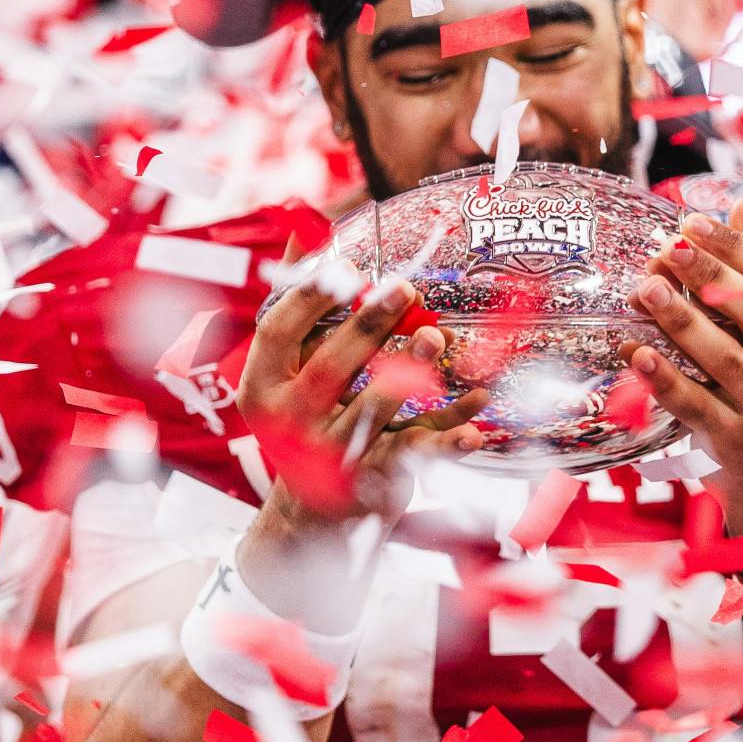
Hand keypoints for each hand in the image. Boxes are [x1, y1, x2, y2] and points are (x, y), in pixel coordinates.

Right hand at [239, 273, 487, 530]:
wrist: (311, 511)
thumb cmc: (303, 415)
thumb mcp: (285, 367)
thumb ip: (298, 304)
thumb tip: (305, 230)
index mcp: (262, 386)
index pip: (277, 332)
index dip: (309, 298)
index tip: (346, 266)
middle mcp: (291, 424)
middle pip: (328, 370)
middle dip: (366, 328)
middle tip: (403, 288)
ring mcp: (331, 456)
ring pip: (373, 410)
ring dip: (409, 371)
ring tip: (437, 336)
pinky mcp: (373, 479)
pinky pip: (417, 449)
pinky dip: (450, 435)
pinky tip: (479, 413)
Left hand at [623, 202, 742, 539]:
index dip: (735, 247)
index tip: (692, 221)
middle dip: (710, 276)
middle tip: (668, 248)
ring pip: (724, 358)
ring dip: (681, 321)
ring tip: (645, 289)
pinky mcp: (737, 441)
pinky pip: (695, 405)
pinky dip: (664, 378)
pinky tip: (635, 352)